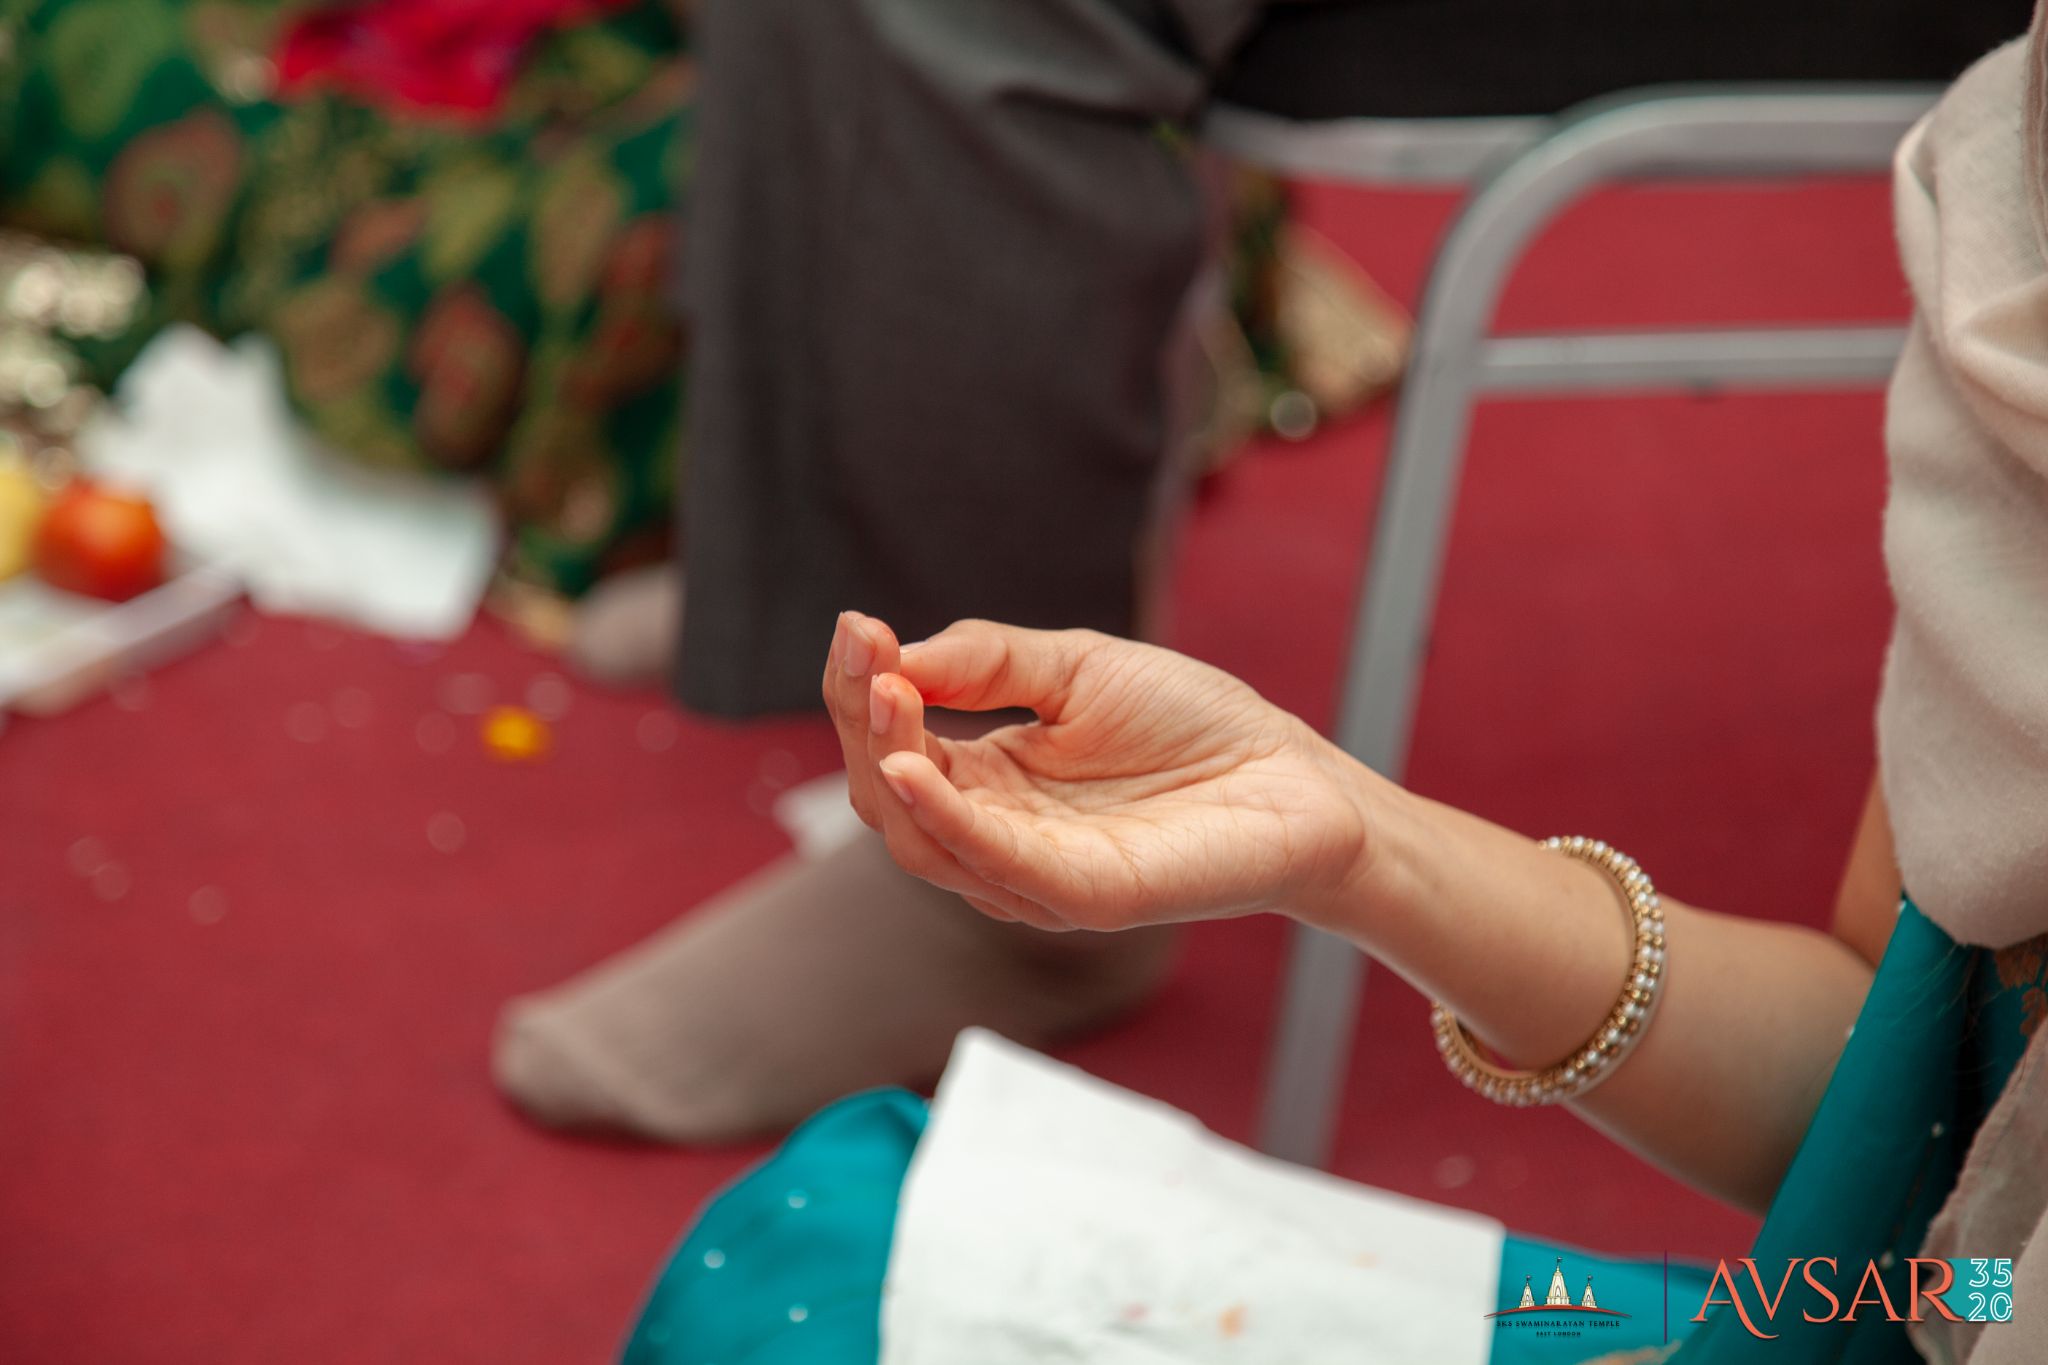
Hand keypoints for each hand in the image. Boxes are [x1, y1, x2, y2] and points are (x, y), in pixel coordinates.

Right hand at [822, 614, 1375, 931]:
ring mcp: (1035, 873)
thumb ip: (987, 661)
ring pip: (923, 840)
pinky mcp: (1085, 896)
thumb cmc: (1194, 725)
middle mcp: (997, 834)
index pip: (892, 744)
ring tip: (882, 694)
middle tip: (863, 650)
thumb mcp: (1077, 666)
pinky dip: (946, 819)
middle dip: (861, 721)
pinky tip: (913, 767)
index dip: (862, 689)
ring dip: (887, 765)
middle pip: (886, 797)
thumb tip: (894, 653)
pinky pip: (997, 865)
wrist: (1296, 775)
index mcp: (989, 780)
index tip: (856, 627)